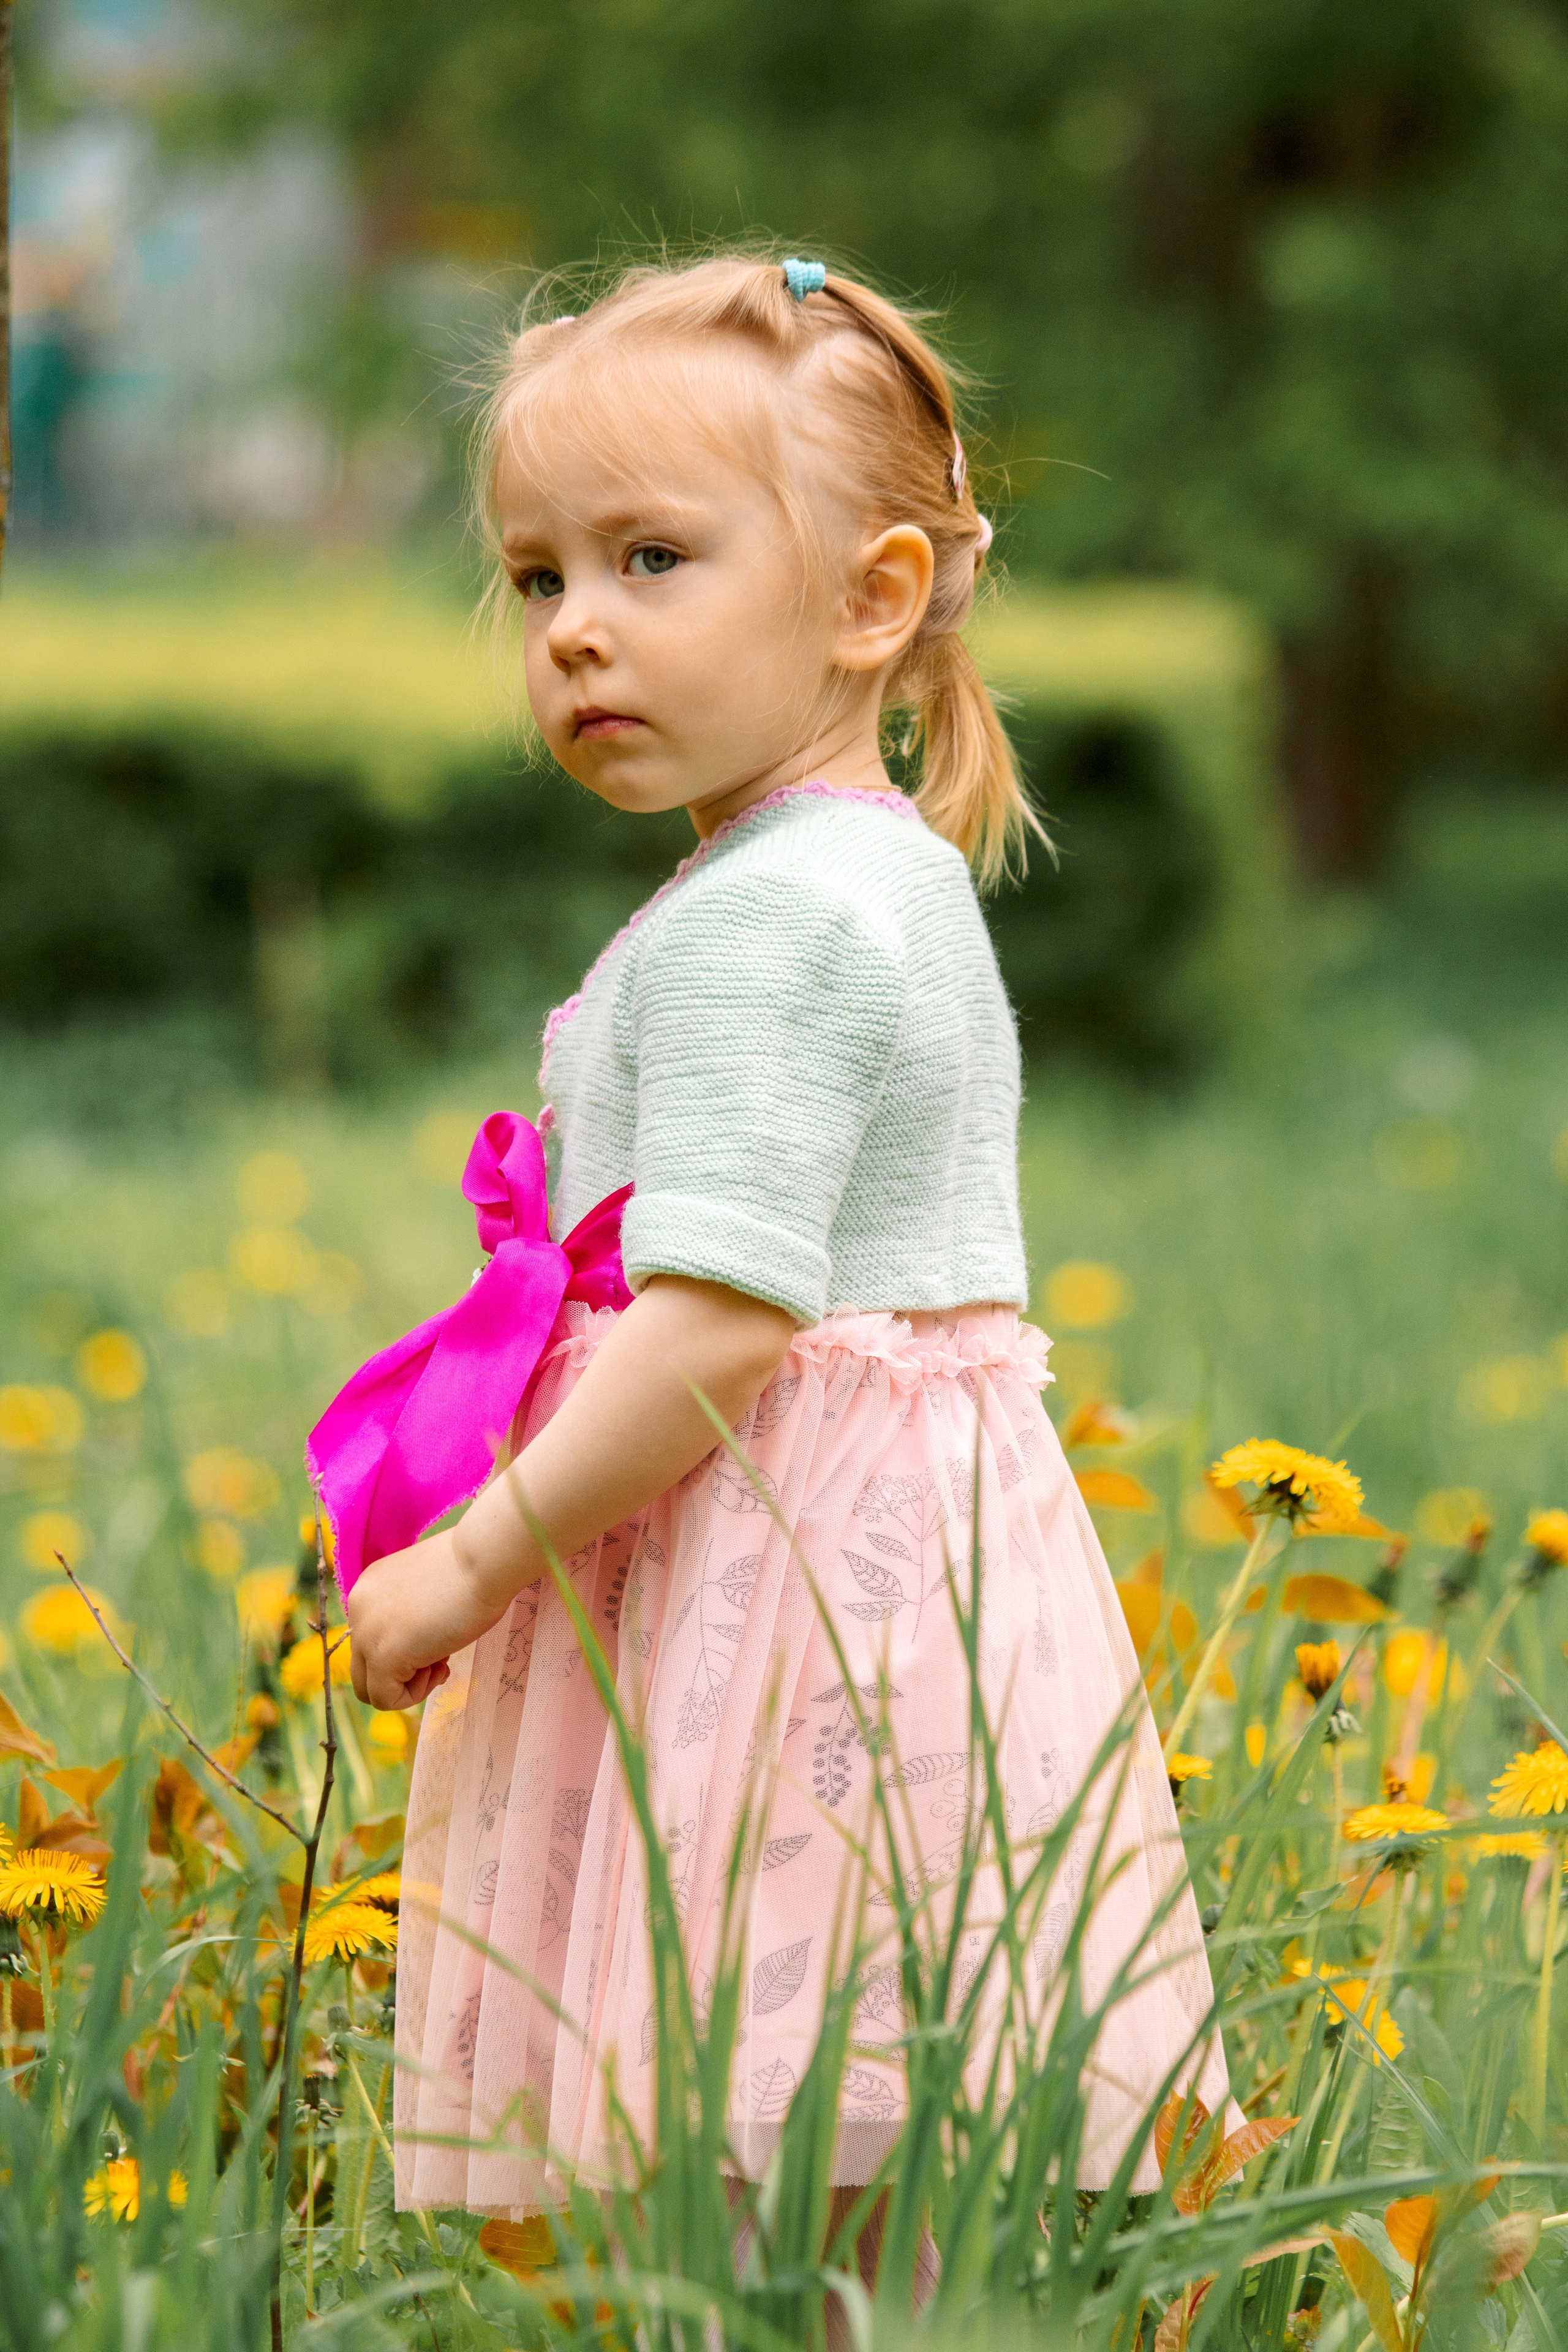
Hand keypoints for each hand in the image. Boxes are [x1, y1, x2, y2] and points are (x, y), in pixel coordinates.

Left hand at [347, 1528, 507, 1710]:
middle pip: (363, 1667)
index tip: (438, 1639)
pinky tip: (439, 1669)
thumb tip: (417, 1645)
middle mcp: (358, 1610)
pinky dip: (412, 1696)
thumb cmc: (472, 1568)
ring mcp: (366, 1634)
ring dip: (407, 1685)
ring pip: (369, 1688)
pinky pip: (384, 1698)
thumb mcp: (426, 1591)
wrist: (483, 1560)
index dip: (406, 1649)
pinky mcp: (382, 1656)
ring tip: (441, 1662)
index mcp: (369, 1590)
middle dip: (402, 1672)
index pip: (372, 1640)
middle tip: (439, 1658)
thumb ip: (409, 1614)